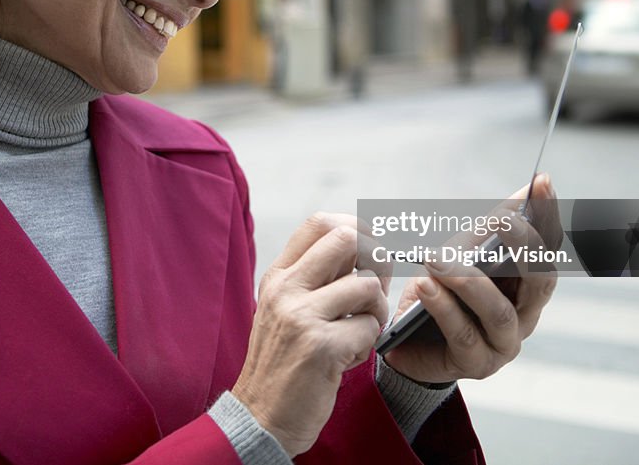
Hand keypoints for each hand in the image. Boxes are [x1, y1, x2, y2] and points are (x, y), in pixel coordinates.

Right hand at [232, 212, 389, 456]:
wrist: (261, 415)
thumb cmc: (284, 362)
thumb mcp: (287, 309)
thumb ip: (317, 279)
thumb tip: (368, 247)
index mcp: (279, 276)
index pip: (320, 222)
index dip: (356, 227)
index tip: (372, 248)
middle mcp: (286, 289)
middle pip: (347, 240)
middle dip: (376, 260)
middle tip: (376, 287)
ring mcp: (301, 315)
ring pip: (367, 286)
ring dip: (377, 311)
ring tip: (360, 331)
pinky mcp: (320, 346)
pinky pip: (369, 327)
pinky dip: (368, 343)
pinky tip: (348, 357)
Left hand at [382, 174, 561, 383]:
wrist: (406, 342)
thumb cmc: (441, 295)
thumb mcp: (459, 256)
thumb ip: (489, 230)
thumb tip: (523, 191)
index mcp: (527, 287)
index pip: (549, 249)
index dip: (549, 216)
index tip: (542, 182)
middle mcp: (525, 316)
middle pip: (540, 282)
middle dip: (524, 247)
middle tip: (502, 221)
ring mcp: (504, 344)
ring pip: (498, 311)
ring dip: (467, 280)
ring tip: (436, 259)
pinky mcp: (475, 364)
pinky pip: (463, 333)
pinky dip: (443, 306)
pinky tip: (426, 286)